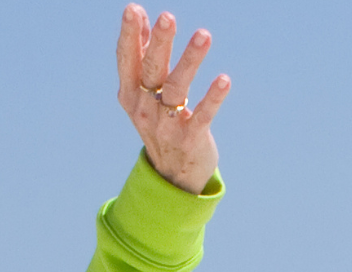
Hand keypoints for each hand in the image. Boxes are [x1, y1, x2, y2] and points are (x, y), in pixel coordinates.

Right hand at [115, 6, 227, 193]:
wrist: (172, 174)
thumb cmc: (159, 121)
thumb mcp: (143, 92)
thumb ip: (141, 54)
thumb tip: (138, 14)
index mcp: (130, 93)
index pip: (127, 60)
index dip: (129, 35)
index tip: (133, 9)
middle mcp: (144, 108)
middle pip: (151, 71)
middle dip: (159, 43)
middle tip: (167, 17)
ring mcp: (166, 126)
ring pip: (177, 88)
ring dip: (190, 61)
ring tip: (204, 35)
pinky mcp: (190, 139)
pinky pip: (202, 115)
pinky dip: (213, 97)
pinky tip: (224, 79)